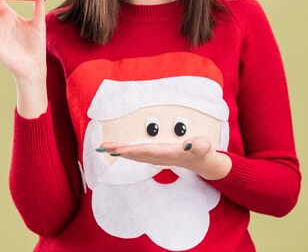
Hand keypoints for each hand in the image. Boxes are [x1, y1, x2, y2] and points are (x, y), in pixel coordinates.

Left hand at [98, 136, 230, 179]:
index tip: (120, 150)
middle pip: (136, 154)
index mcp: (169, 153)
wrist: (202, 161)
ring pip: (135, 155)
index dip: (133, 151)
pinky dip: (126, 151)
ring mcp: (157, 157)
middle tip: (103, 147)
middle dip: (120, 151)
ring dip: (120, 151)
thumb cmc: (202, 151)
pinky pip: (137, 154)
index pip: (148, 151)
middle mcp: (159, 157)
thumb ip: (198, 145)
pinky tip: (117, 150)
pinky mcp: (156, 155)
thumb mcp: (204, 146)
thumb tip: (188, 145)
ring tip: (104, 147)